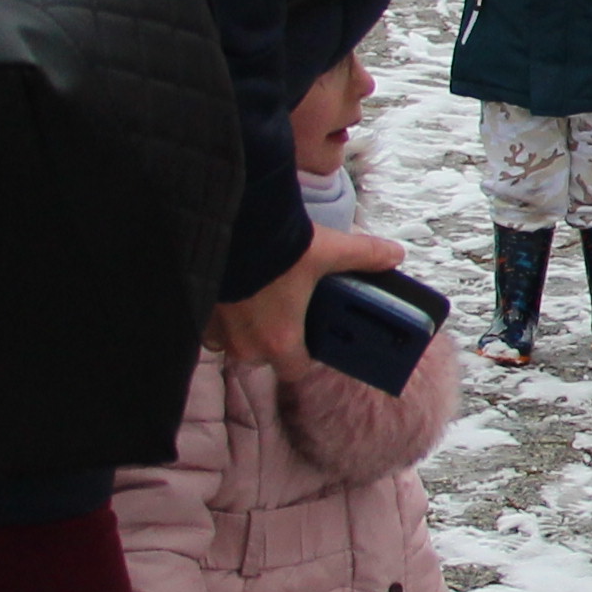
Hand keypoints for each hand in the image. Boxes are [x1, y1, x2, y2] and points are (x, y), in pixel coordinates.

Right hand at [208, 222, 405, 365]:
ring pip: (232, 342)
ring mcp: (217, 328)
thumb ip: (364, 256)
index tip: (310, 341)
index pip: (294, 371)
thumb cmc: (274, 244)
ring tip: (257, 298)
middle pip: (262, 356)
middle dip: (272, 339)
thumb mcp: (329, 250)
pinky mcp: (198, 308)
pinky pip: (209, 324)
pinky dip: (220, 311)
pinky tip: (233, 288)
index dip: (303, 358)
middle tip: (284, 312)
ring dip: (244, 327)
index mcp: (279, 340)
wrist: (227, 221)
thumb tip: (393, 255)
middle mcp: (244, 342)